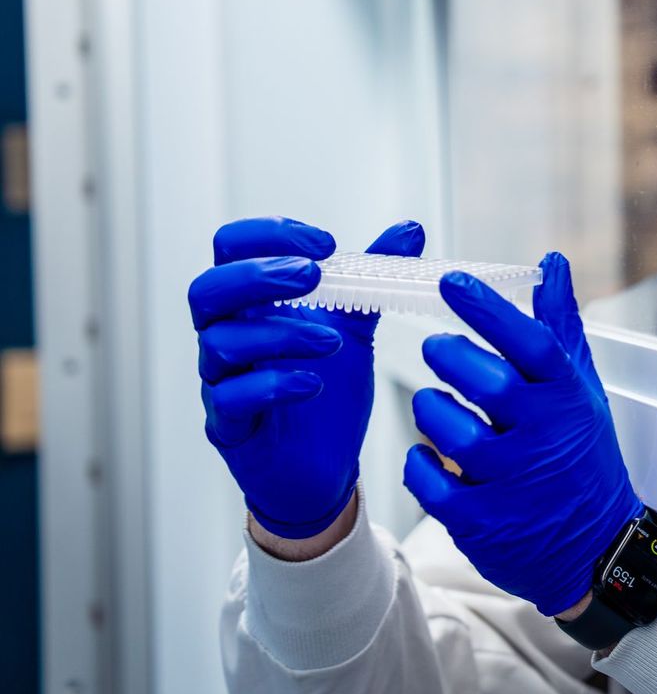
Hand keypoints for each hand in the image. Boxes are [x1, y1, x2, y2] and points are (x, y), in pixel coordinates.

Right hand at [188, 216, 424, 538]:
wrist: (325, 465)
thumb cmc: (328, 387)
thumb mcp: (355, 326)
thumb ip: (373, 278)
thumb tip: (410, 228)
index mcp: (252, 302)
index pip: (232, 247)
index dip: (270, 235)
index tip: (325, 245)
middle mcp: (227, 335)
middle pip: (208, 289)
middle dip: (259, 275)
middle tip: (313, 276)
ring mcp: (221, 381)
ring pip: (221, 342)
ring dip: (281, 333)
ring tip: (333, 342)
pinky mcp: (228, 425)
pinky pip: (231, 398)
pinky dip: (273, 384)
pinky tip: (314, 384)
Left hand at [404, 253, 643, 616]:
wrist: (595, 549)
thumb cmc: (582, 457)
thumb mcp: (581, 389)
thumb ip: (559, 326)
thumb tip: (551, 264)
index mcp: (567, 400)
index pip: (530, 343)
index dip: (489, 309)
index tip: (451, 283)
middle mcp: (543, 438)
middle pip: (486, 382)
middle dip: (449, 356)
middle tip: (437, 347)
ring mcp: (512, 482)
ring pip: (450, 430)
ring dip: (430, 408)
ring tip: (433, 402)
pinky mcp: (481, 522)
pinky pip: (429, 480)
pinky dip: (419, 461)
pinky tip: (427, 453)